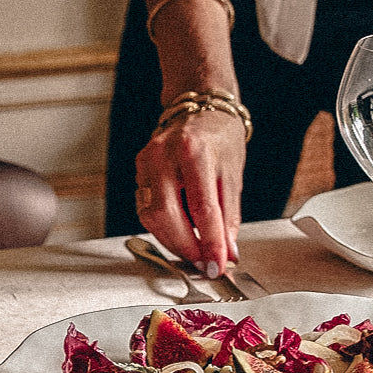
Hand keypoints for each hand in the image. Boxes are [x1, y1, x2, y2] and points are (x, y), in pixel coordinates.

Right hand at [134, 109, 244, 274]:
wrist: (201, 109)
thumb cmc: (219, 137)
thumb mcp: (233, 175)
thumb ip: (229, 216)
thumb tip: (228, 251)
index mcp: (195, 151)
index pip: (201, 208)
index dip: (210, 242)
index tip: (218, 264)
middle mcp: (165, 154)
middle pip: (167, 215)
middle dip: (187, 247)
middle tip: (205, 263)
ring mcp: (146, 161)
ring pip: (151, 216)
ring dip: (174, 241)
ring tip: (195, 250)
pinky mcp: (139, 169)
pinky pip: (146, 208)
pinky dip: (164, 227)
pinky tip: (181, 232)